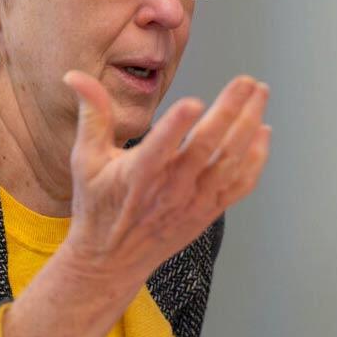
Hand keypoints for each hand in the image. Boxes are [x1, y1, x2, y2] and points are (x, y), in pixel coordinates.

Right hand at [62, 71, 270, 286]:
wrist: (111, 261)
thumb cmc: (97, 206)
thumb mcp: (85, 159)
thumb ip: (92, 114)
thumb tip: (74, 76)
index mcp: (137, 175)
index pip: (158, 148)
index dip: (176, 125)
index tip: (193, 102)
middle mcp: (170, 190)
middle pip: (207, 146)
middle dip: (230, 109)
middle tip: (247, 80)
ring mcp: (193, 202)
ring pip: (230, 161)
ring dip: (249, 125)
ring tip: (260, 94)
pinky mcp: (208, 211)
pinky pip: (240, 184)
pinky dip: (256, 158)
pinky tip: (262, 132)